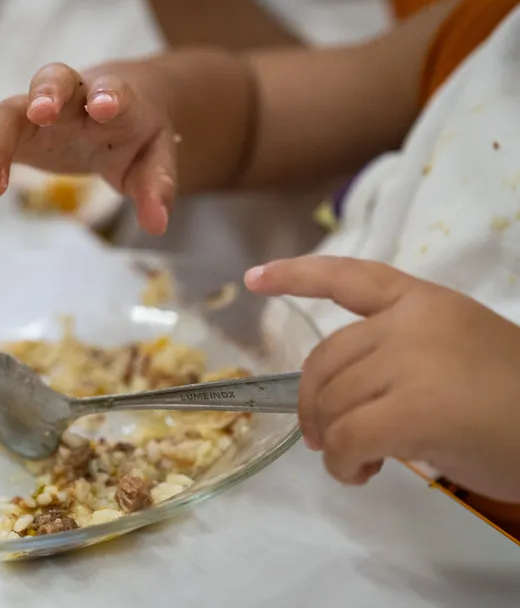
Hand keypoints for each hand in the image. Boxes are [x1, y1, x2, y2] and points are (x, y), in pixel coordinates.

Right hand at [0, 62, 178, 235]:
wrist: (115, 105)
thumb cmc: (136, 132)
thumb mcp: (156, 159)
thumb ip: (157, 187)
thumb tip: (157, 225)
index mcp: (115, 98)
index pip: (111, 89)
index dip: (108, 95)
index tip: (105, 107)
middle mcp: (71, 97)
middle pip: (52, 79)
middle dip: (46, 92)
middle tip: (41, 113)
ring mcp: (34, 111)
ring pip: (5, 111)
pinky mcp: (11, 130)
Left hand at [246, 256, 519, 501]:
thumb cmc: (518, 403)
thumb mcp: (460, 356)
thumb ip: (404, 356)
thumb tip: (345, 398)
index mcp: (425, 302)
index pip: (350, 275)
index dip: (296, 276)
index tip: (255, 278)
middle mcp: (411, 323)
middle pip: (324, 361)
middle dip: (312, 405)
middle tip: (324, 439)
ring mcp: (411, 362)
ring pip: (330, 404)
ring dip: (331, 442)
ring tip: (358, 462)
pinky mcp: (413, 410)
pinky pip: (346, 439)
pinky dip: (341, 464)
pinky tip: (360, 473)